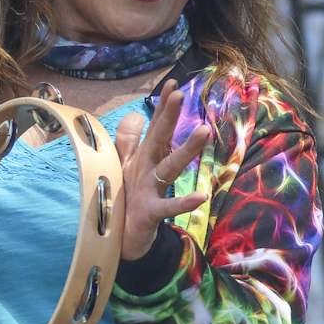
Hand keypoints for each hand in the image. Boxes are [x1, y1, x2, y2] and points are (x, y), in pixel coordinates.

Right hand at [115, 81, 211, 260]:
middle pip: (158, 139)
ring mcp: (145, 191)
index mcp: (143, 159)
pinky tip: (202, 196)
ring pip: (169, 167)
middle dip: (168, 117)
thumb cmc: (125, 199)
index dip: (163, 107)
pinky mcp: (148, 213)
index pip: (155, 128)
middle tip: (180, 94)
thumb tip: (134, 116)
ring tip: (204, 131)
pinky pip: (168, 207)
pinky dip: (183, 202)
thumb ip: (129, 142)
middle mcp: (144, 170)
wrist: (118, 240)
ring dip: (186, 150)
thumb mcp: (127, 169)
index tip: (174, 83)